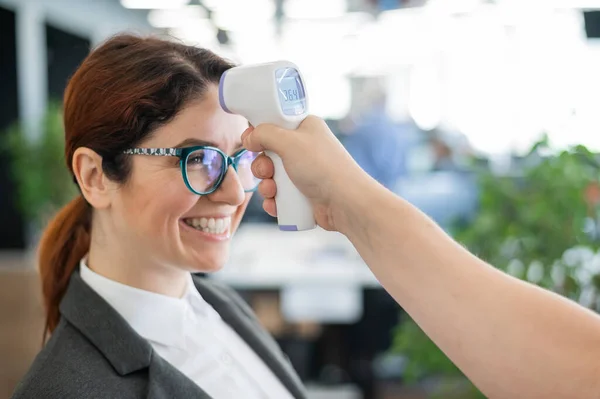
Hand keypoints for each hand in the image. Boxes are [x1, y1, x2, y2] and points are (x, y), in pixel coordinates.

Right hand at [241, 115, 369, 231]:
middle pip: (269, 154)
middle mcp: (305, 149)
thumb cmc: (322, 167)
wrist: (345, 202)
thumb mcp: (289, 142)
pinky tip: (275, 204)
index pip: (275, 125)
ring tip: (273, 191)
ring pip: (272, 177)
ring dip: (266, 185)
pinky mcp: (304, 194)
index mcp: (305, 129)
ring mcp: (305, 173)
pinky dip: (274, 201)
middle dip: (262, 166)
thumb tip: (249, 137)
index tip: (252, 142)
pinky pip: (280, 196)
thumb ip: (264, 134)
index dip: (261, 134)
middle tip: (268, 171)